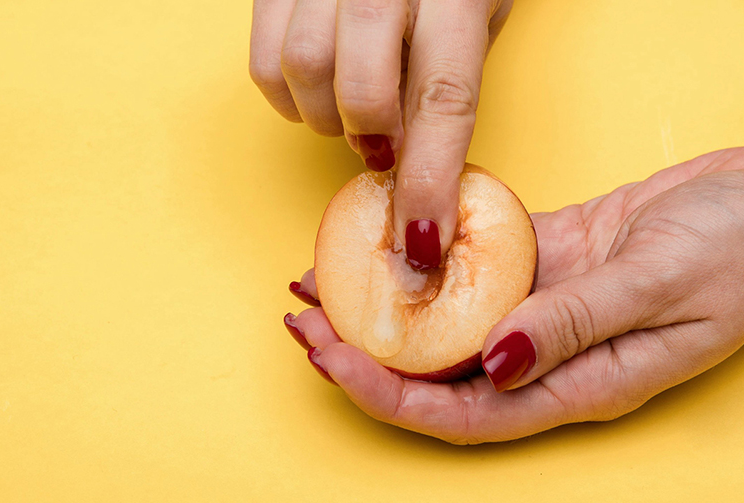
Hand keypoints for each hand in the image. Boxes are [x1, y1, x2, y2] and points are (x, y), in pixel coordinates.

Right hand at [250, 0, 512, 267]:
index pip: (444, 97)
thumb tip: (412, 164)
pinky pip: (262, 57)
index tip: (421, 238)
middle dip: (372, 136)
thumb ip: (446, 78)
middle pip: (359, 87)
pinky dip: (287, 94)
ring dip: (329, 116)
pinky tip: (320, 84)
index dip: (429, 179)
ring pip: (300, 71)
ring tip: (355, 106)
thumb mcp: (481, 10)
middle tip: (387, 140)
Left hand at [286, 144, 743, 442]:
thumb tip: (493, 362)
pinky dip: (433, 256)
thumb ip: (577, 324)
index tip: (330, 360)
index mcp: (582, 384)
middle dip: (366, 354)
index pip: (464, 412)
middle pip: (442, 372)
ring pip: (451, 320)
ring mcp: (552, 309)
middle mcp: (555, 355)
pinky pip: (481, 265)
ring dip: (388, 305)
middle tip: (304, 321)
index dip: (389, 394)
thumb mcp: (663, 284)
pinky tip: (392, 241)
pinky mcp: (555, 260)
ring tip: (324, 280)